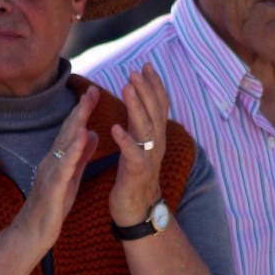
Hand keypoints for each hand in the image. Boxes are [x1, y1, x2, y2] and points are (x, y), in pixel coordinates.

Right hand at [13, 87, 98, 249]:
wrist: (32, 234)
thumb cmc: (51, 207)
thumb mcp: (71, 177)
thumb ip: (81, 156)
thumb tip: (93, 133)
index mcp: (58, 159)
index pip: (72, 130)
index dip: (82, 111)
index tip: (94, 92)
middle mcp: (51, 161)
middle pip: (67, 131)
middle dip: (80, 109)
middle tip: (92, 89)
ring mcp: (50, 173)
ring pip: (64, 144)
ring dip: (76, 123)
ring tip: (87, 105)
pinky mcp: (53, 188)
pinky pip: (64, 166)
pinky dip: (74, 149)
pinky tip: (83, 136)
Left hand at [109, 63, 168, 226]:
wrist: (137, 209)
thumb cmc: (134, 174)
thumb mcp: (140, 144)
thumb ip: (140, 123)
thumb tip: (138, 99)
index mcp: (156, 136)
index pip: (159, 105)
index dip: (154, 85)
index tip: (145, 65)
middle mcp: (157, 144)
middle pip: (155, 111)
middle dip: (146, 89)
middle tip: (135, 71)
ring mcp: (149, 158)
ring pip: (146, 128)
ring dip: (136, 106)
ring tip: (128, 87)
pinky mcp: (137, 173)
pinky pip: (133, 154)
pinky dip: (125, 140)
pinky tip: (115, 128)